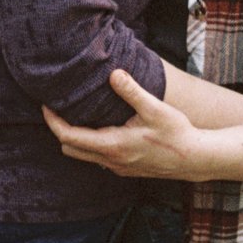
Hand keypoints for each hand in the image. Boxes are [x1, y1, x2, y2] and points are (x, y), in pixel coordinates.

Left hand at [43, 69, 203, 178]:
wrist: (196, 159)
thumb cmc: (177, 133)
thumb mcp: (155, 108)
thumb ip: (132, 91)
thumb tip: (113, 73)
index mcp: (113, 145)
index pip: (69, 137)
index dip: (53, 122)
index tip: (46, 105)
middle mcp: (111, 160)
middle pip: (70, 150)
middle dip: (60, 130)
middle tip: (57, 108)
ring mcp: (118, 167)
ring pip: (84, 156)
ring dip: (75, 138)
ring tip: (76, 114)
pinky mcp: (127, 168)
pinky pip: (98, 158)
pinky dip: (90, 144)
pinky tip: (100, 126)